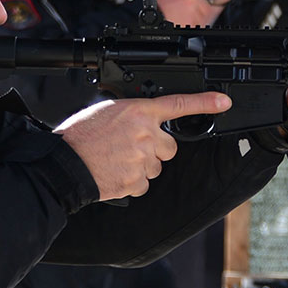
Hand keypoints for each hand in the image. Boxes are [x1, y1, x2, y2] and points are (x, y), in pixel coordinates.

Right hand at [56, 92, 232, 200]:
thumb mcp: (106, 111)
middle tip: (131, 148)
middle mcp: (145, 134)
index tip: (223, 103)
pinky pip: (144, 184)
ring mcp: (143, 159)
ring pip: (156, 166)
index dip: (205, 102)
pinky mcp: (137, 181)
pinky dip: (132, 182)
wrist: (64, 165)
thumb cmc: (79, 136)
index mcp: (138, 112)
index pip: (178, 104)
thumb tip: (141, 121)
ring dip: (142, 166)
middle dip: (156, 149)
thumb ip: (131, 115)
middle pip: (170, 146)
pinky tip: (115, 173)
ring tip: (116, 160)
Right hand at [151, 0, 238, 25]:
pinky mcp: (195, 26)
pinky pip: (204, 25)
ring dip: (207, 14)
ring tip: (189, 15)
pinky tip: (189, 22)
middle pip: (215, 1)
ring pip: (211, 15)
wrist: (148, 19)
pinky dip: (201, 24)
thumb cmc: (154, 4)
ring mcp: (196, 13)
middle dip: (218, 1)